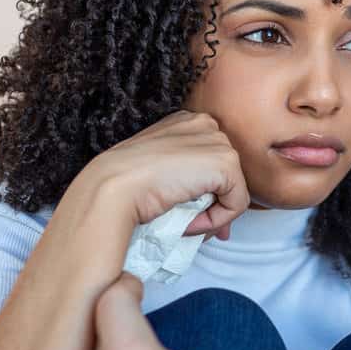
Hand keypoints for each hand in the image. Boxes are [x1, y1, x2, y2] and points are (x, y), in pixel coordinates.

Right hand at [80, 110, 251, 240]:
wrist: (114, 186)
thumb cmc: (125, 184)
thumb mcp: (160, 175)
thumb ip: (187, 185)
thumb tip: (217, 220)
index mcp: (185, 122)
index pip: (210, 161)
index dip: (205, 192)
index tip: (192, 216)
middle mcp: (204, 123)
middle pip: (226, 174)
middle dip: (214, 205)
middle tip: (193, 227)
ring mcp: (217, 141)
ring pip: (233, 190)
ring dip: (211, 215)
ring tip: (184, 224)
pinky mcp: (226, 162)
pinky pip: (236, 204)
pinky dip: (216, 221)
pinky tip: (189, 223)